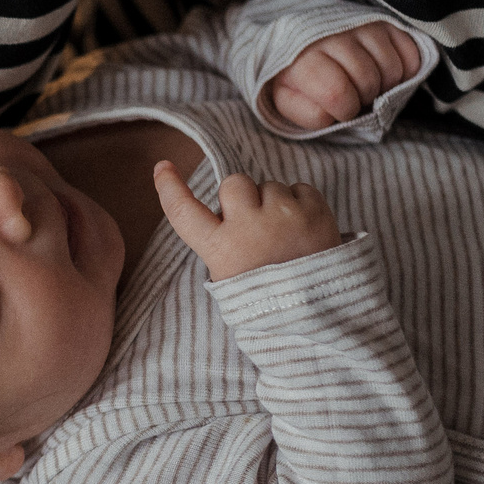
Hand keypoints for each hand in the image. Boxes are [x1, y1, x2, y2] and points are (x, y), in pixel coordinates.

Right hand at [153, 161, 340, 280]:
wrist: (319, 316)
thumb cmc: (269, 297)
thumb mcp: (229, 276)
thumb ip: (222, 241)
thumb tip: (226, 207)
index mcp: (221, 249)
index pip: (184, 211)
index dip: (170, 187)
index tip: (163, 167)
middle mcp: (248, 227)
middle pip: (234, 183)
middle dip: (242, 195)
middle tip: (255, 221)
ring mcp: (283, 217)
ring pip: (270, 185)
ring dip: (275, 202)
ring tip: (286, 233)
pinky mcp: (315, 212)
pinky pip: (301, 188)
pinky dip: (301, 202)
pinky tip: (303, 227)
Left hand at [261, 22, 420, 130]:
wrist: (305, 41)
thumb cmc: (299, 77)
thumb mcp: (288, 100)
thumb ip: (307, 113)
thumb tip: (333, 115)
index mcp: (304, 58)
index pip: (336, 92)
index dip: (345, 110)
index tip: (340, 109)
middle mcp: (334, 35)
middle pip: (367, 79)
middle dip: (365, 98)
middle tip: (355, 96)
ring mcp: (362, 25)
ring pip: (391, 68)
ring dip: (385, 86)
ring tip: (368, 85)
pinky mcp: (386, 22)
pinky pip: (410, 55)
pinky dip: (404, 72)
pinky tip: (384, 73)